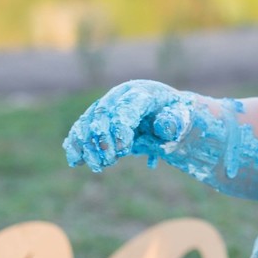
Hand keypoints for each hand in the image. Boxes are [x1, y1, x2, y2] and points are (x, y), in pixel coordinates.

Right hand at [63, 80, 190, 171]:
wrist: (166, 112)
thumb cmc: (176, 115)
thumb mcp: (182, 117)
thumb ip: (175, 121)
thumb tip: (164, 127)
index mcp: (142, 92)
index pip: (125, 107)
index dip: (120, 129)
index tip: (124, 150)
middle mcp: (120, 95)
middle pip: (102, 114)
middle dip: (102, 140)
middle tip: (110, 161)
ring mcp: (106, 105)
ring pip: (88, 122)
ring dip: (87, 146)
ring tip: (98, 166)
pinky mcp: (96, 118)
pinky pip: (80, 129)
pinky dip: (76, 144)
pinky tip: (76, 161)